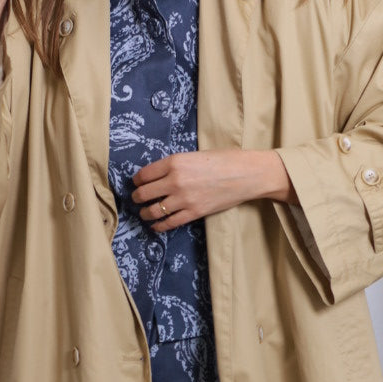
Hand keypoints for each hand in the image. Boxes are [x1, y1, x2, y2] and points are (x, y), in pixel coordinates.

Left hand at [131, 149, 295, 228]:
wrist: (246, 174)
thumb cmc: (224, 160)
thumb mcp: (195, 155)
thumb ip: (176, 164)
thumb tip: (159, 174)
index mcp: (174, 162)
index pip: (144, 175)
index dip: (136, 180)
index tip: (136, 183)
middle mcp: (175, 180)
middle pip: (143, 193)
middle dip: (136, 197)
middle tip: (136, 199)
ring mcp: (183, 199)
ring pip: (153, 211)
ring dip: (145, 213)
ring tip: (144, 213)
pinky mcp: (193, 213)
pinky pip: (169, 223)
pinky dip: (159, 226)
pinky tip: (156, 225)